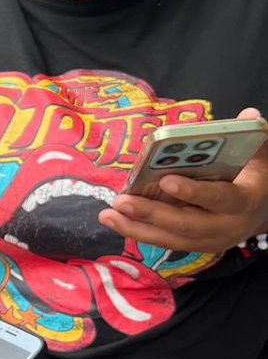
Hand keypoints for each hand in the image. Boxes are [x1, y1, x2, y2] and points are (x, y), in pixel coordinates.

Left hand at [99, 108, 267, 252]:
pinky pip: (164, 241)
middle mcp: (225, 226)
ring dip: (136, 228)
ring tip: (107, 215)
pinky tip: (115, 220)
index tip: (166, 180)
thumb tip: (247, 115)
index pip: (218, 198)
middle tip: (121, 201)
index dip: (193, 192)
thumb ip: (254, 135)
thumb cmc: (257, 175)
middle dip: (150, 213)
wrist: (264, 210)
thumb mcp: (262, 154)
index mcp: (243, 201)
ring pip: (169, 238)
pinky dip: (139, 231)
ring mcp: (209, 240)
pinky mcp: (194, 244)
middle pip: (185, 224)